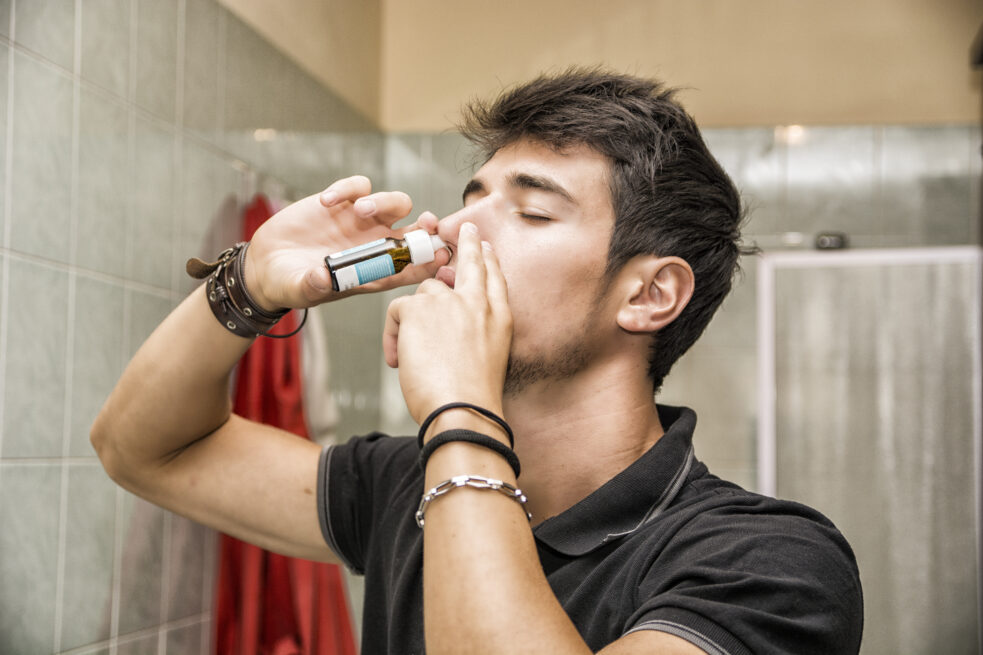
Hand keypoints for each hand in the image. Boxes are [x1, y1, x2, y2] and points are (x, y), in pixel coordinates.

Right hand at [243, 176, 450, 310]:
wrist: (266, 266)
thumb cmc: (291, 284)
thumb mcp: (301, 289)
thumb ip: (314, 285)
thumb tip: (322, 277)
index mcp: (375, 272)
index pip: (415, 267)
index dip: (432, 261)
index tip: (441, 254)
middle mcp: (375, 246)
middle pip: (415, 231)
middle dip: (427, 226)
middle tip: (424, 221)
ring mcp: (360, 222)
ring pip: (394, 203)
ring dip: (384, 202)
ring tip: (358, 209)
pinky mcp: (341, 203)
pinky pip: (358, 186)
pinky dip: (348, 188)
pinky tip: (326, 201)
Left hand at [383, 222, 512, 423]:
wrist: (465, 411)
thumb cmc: (472, 400)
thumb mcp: (487, 361)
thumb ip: (473, 336)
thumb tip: (447, 325)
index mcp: (500, 319)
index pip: (495, 280)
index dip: (489, 262)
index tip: (486, 249)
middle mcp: (478, 304)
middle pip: (472, 264)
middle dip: (469, 244)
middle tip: (467, 229)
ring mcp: (450, 303)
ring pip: (423, 295)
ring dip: (412, 322)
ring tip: (410, 356)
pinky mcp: (420, 309)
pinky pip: (397, 311)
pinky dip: (392, 337)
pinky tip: (399, 361)